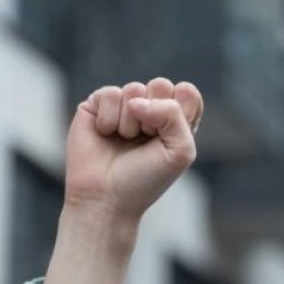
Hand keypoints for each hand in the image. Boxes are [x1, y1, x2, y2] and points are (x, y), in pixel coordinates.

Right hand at [63, 78, 202, 226]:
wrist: (106, 199)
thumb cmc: (145, 179)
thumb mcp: (180, 151)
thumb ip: (174, 114)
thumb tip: (136, 100)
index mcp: (174, 120)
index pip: (186, 92)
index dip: (180, 113)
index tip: (168, 140)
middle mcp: (149, 109)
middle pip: (161, 84)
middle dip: (155, 115)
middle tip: (145, 140)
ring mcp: (122, 106)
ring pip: (134, 90)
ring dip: (130, 123)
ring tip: (123, 141)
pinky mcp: (97, 105)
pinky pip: (110, 94)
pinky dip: (109, 119)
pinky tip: (105, 135)